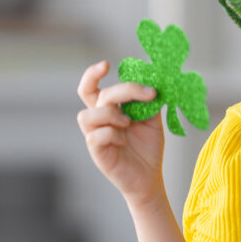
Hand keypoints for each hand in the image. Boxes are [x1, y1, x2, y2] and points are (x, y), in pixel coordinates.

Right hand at [77, 60, 165, 205]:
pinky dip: (112, 134)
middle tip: (146, 93)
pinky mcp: (98, 154)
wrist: (151, 177)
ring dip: (110, 114)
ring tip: (128, 122)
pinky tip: (124, 140)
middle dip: (121, 90)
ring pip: (86, 116)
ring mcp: (95, 138)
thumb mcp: (151, 119)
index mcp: (108, 110)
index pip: (91, 88)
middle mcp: (98, 121)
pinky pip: (95, 137)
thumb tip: (154, 78)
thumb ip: (148, 101)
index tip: (107, 64)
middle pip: (93, 96)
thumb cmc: (147, 147)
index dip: (92, 74)